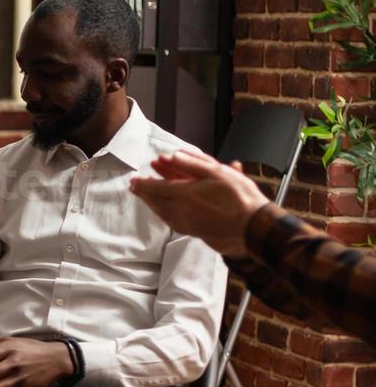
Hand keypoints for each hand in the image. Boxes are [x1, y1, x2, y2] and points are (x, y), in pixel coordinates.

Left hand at [129, 151, 269, 255]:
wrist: (253, 227)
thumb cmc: (240, 198)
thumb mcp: (218, 173)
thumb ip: (194, 164)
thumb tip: (173, 155)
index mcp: (186, 194)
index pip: (156, 188)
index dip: (143, 184)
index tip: (134, 180)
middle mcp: (181, 210)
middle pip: (155, 200)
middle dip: (143, 193)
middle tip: (134, 187)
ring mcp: (186, 223)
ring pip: (161, 212)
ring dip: (151, 203)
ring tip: (145, 196)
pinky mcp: (193, 231)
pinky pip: (171, 221)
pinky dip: (162, 213)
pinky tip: (162, 210)